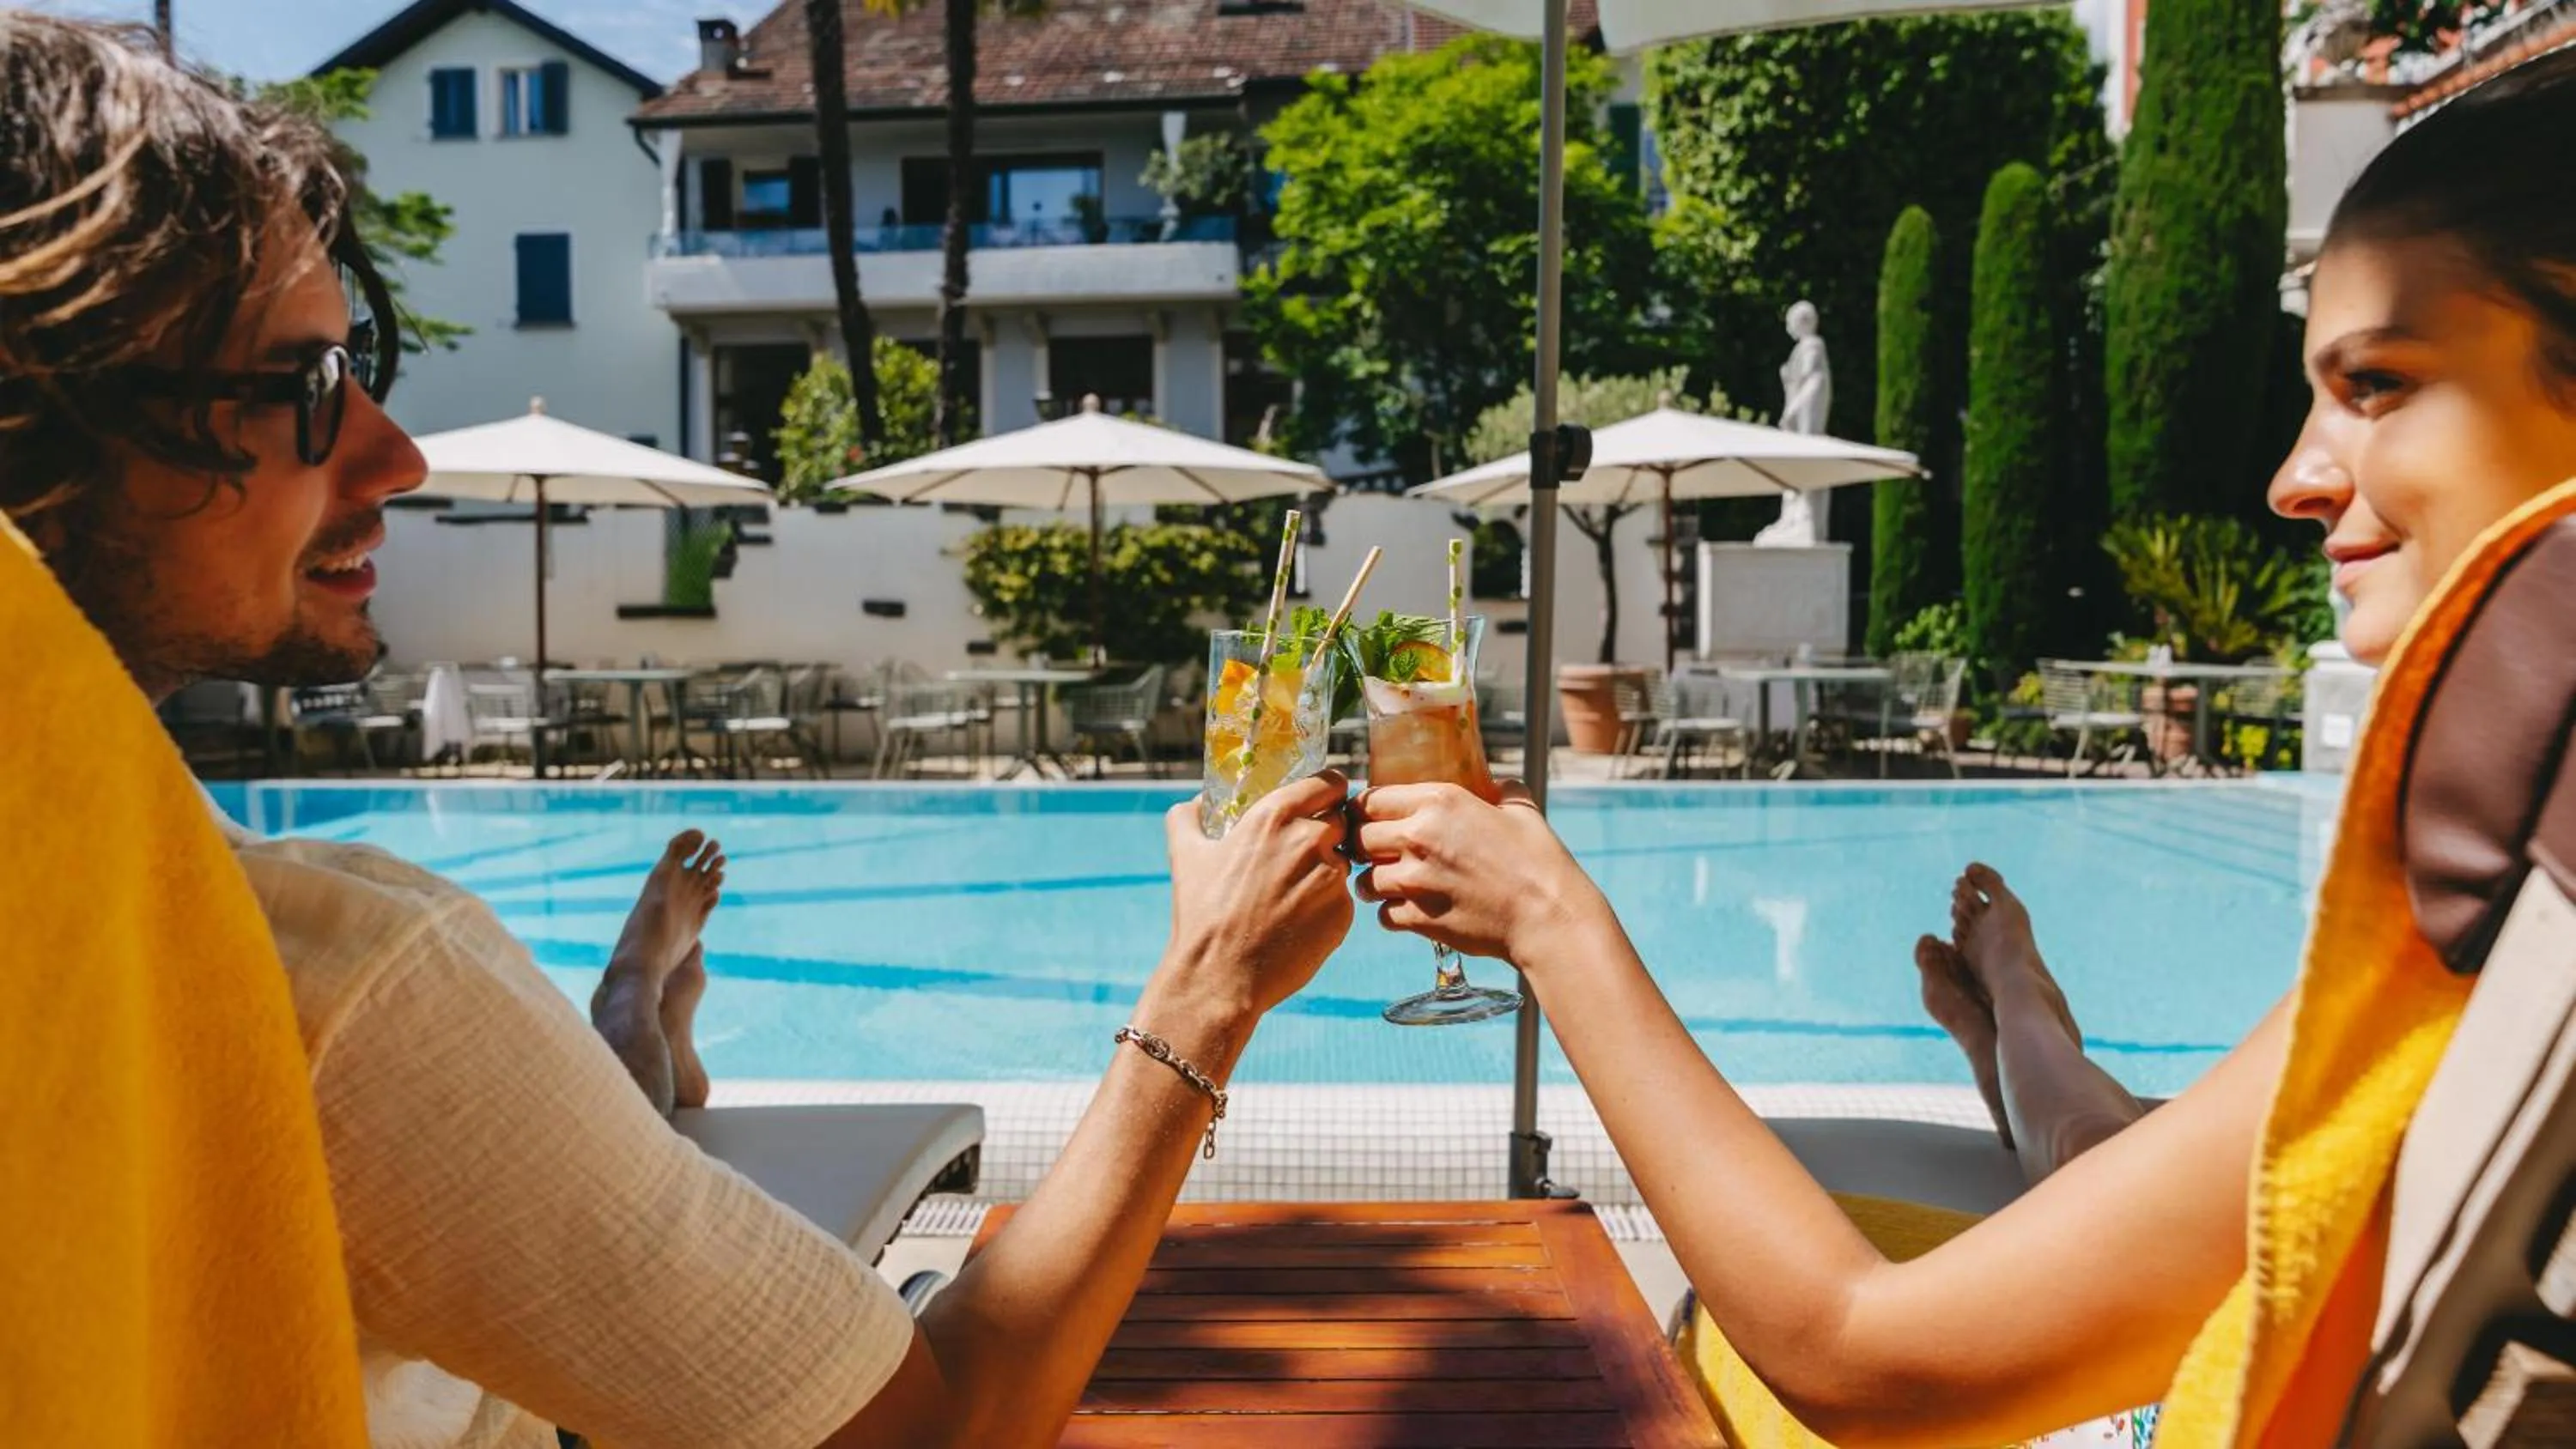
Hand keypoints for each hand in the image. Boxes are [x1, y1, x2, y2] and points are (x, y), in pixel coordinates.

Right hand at [1158, 770, 1355, 1022]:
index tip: (1322, 799)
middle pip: (1339, 821)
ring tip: (1289, 896)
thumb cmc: (1201, 914)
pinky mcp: (1343, 913)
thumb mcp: (1184, 854)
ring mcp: (1331, 878)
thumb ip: (1189, 816)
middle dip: (1326, 833)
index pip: (1328, 782)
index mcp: (1275, 816)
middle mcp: (1310, 841)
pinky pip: (1341, 899)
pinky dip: (1325, 905)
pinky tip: (1296, 922)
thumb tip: (1199, 802)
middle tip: (1299, 855)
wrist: (1220, 976)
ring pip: (1341, 862)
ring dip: (1324, 871)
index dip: (1327, 789)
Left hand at [1353, 780, 1608, 963]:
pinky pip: (1382, 915)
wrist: (1549, 918)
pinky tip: (1408, 911)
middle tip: (1377, 854)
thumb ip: (1502, 791)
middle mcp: (1418, 836)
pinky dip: (1391, 914)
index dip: (1365, 810)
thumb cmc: (1540, 863)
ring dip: (1374, 883)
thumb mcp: (1522, 811)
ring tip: (1390, 885)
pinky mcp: (1417, 919)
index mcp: (1439, 801)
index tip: (1369, 819)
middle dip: (1363, 847)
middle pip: (1358, 838)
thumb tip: (1497, 784)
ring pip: (1365, 880)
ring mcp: (1414, 881)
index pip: (1370, 799)